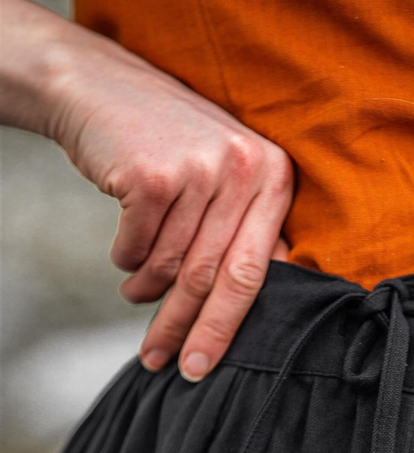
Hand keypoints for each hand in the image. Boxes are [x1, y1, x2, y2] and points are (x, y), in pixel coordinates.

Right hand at [48, 28, 293, 381]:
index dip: (229, 327)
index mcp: (273, 177)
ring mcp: (198, 169)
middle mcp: (244, 170)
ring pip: (170, 266)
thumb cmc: (170, 147)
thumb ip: (248, 230)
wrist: (101, 88)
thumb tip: (262, 308)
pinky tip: (124, 252)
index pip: (255, 271)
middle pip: (213, 277)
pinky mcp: (152, 174)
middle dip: (186, 328)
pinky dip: (125, 259)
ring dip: (147, 291)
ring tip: (134, 294)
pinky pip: (136, 248)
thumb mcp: (225, 175)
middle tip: (163, 363)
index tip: (205, 365)